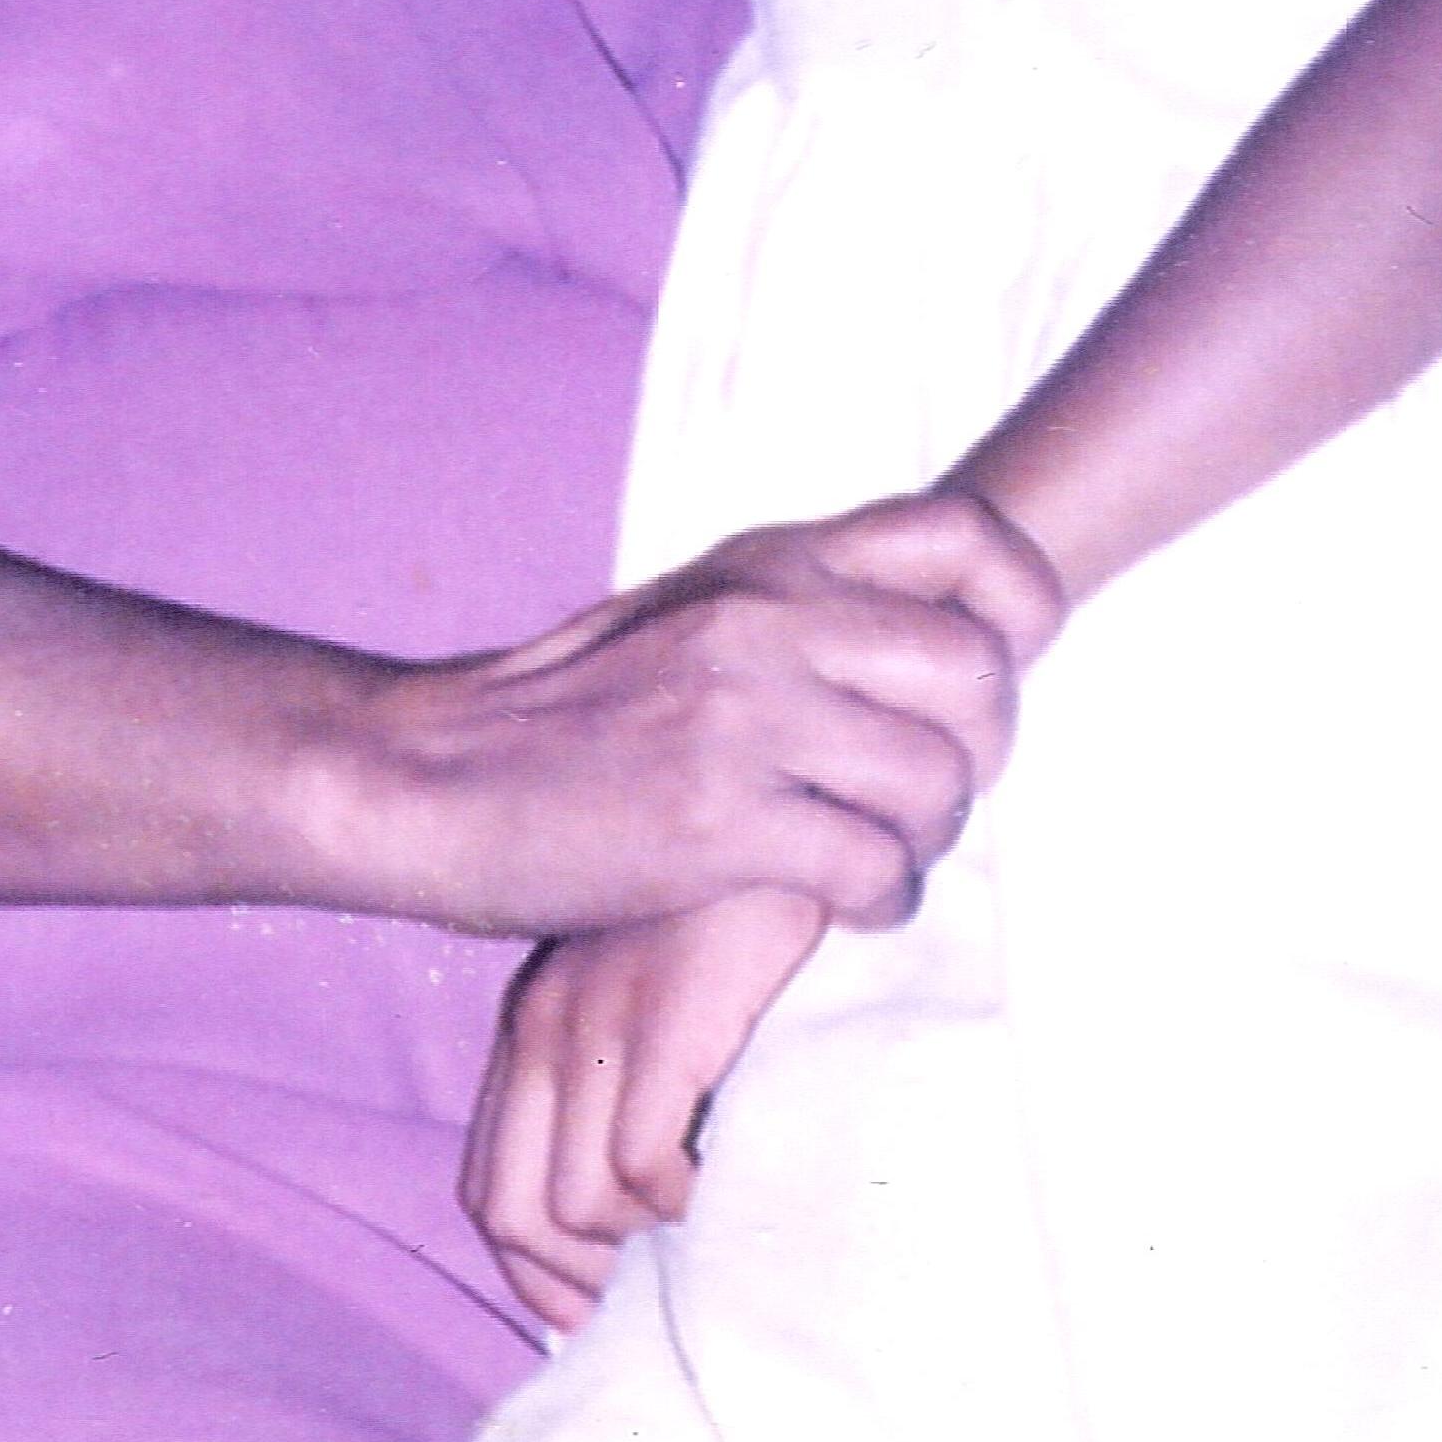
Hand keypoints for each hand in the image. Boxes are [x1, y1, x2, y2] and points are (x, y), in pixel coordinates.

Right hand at [362, 486, 1061, 945]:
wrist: (419, 779)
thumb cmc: (560, 715)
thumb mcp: (690, 615)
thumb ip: (798, 608)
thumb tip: (922, 636)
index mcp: (770, 561)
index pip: (963, 533)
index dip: (1022, 603)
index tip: (1004, 665)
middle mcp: (768, 620)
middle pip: (978, 669)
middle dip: (984, 752)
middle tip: (930, 796)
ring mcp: (743, 718)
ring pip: (937, 778)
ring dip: (929, 839)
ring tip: (879, 860)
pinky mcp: (716, 823)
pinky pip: (872, 866)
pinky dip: (881, 901)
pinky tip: (844, 908)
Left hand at [465, 884, 829, 1330]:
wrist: (801, 809)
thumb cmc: (748, 915)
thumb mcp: (658, 993)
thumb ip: (625, 1074)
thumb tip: (632, 1207)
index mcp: (534, 1023)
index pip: (486, 1184)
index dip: (530, 1268)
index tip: (593, 1306)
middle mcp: (544, 1024)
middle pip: (510, 1210)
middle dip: (570, 1280)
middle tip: (642, 1295)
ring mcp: (599, 1020)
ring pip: (575, 1201)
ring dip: (638, 1238)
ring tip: (697, 1220)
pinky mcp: (665, 1019)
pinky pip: (640, 1161)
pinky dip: (679, 1197)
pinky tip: (723, 1174)